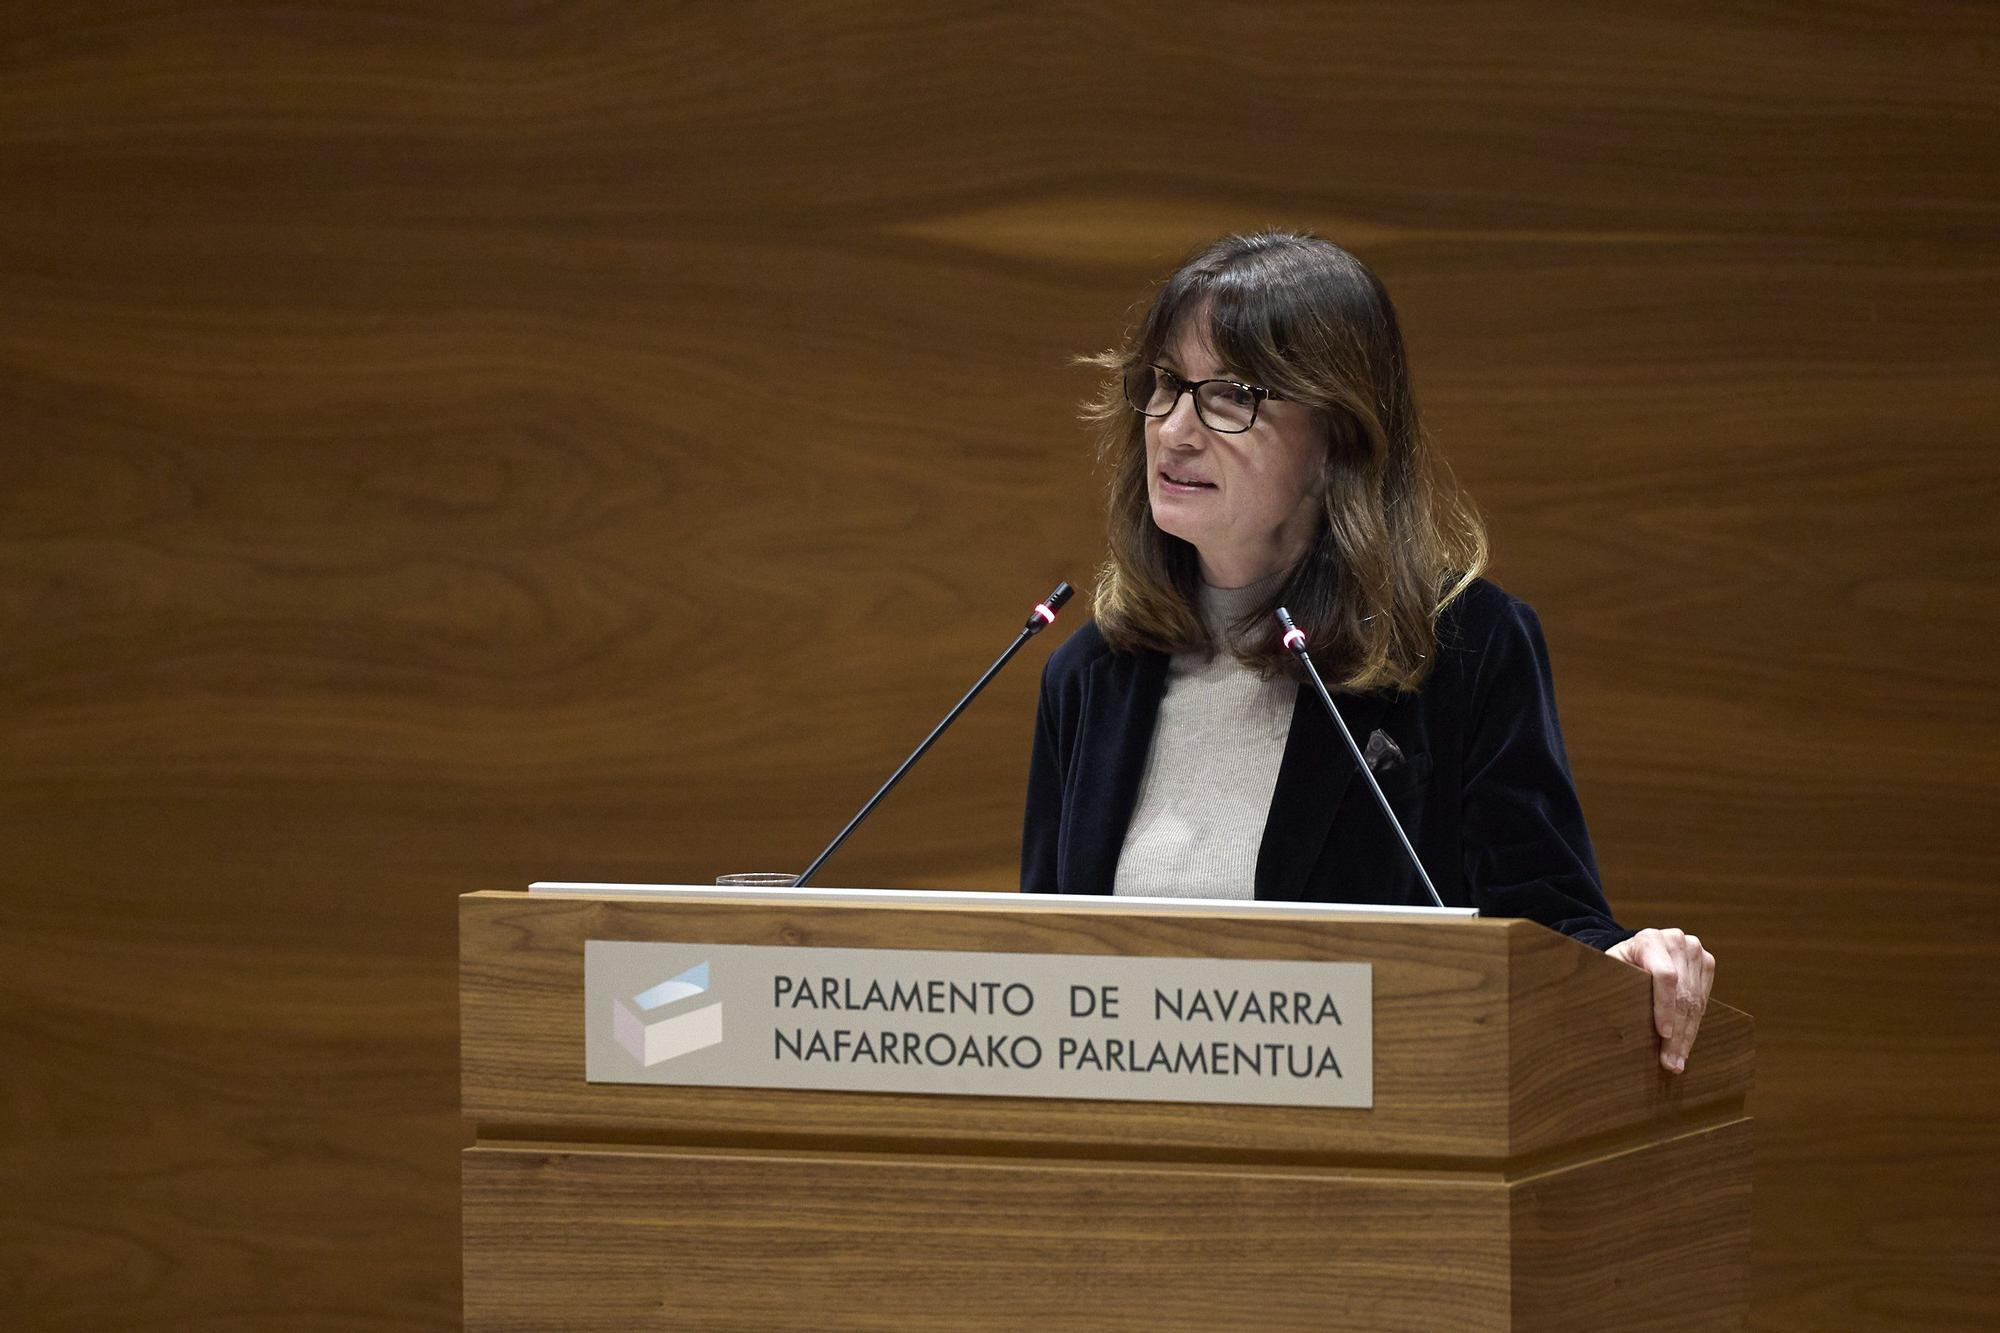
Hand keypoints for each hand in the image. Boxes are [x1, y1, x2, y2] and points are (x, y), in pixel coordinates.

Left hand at [1606, 927, 1714, 1073]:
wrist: (1636, 949)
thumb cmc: (1618, 965)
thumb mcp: (1609, 970)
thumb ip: (1613, 986)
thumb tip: (1608, 1023)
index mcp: (1649, 939)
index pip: (1665, 976)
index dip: (1665, 1008)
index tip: (1663, 1035)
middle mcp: (1675, 940)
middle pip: (1683, 993)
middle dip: (1677, 1033)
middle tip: (1670, 1062)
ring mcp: (1693, 949)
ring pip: (1696, 1000)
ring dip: (1687, 1034)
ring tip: (1678, 1061)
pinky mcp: (1706, 961)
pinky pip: (1704, 998)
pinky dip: (1694, 1023)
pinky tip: (1686, 1043)